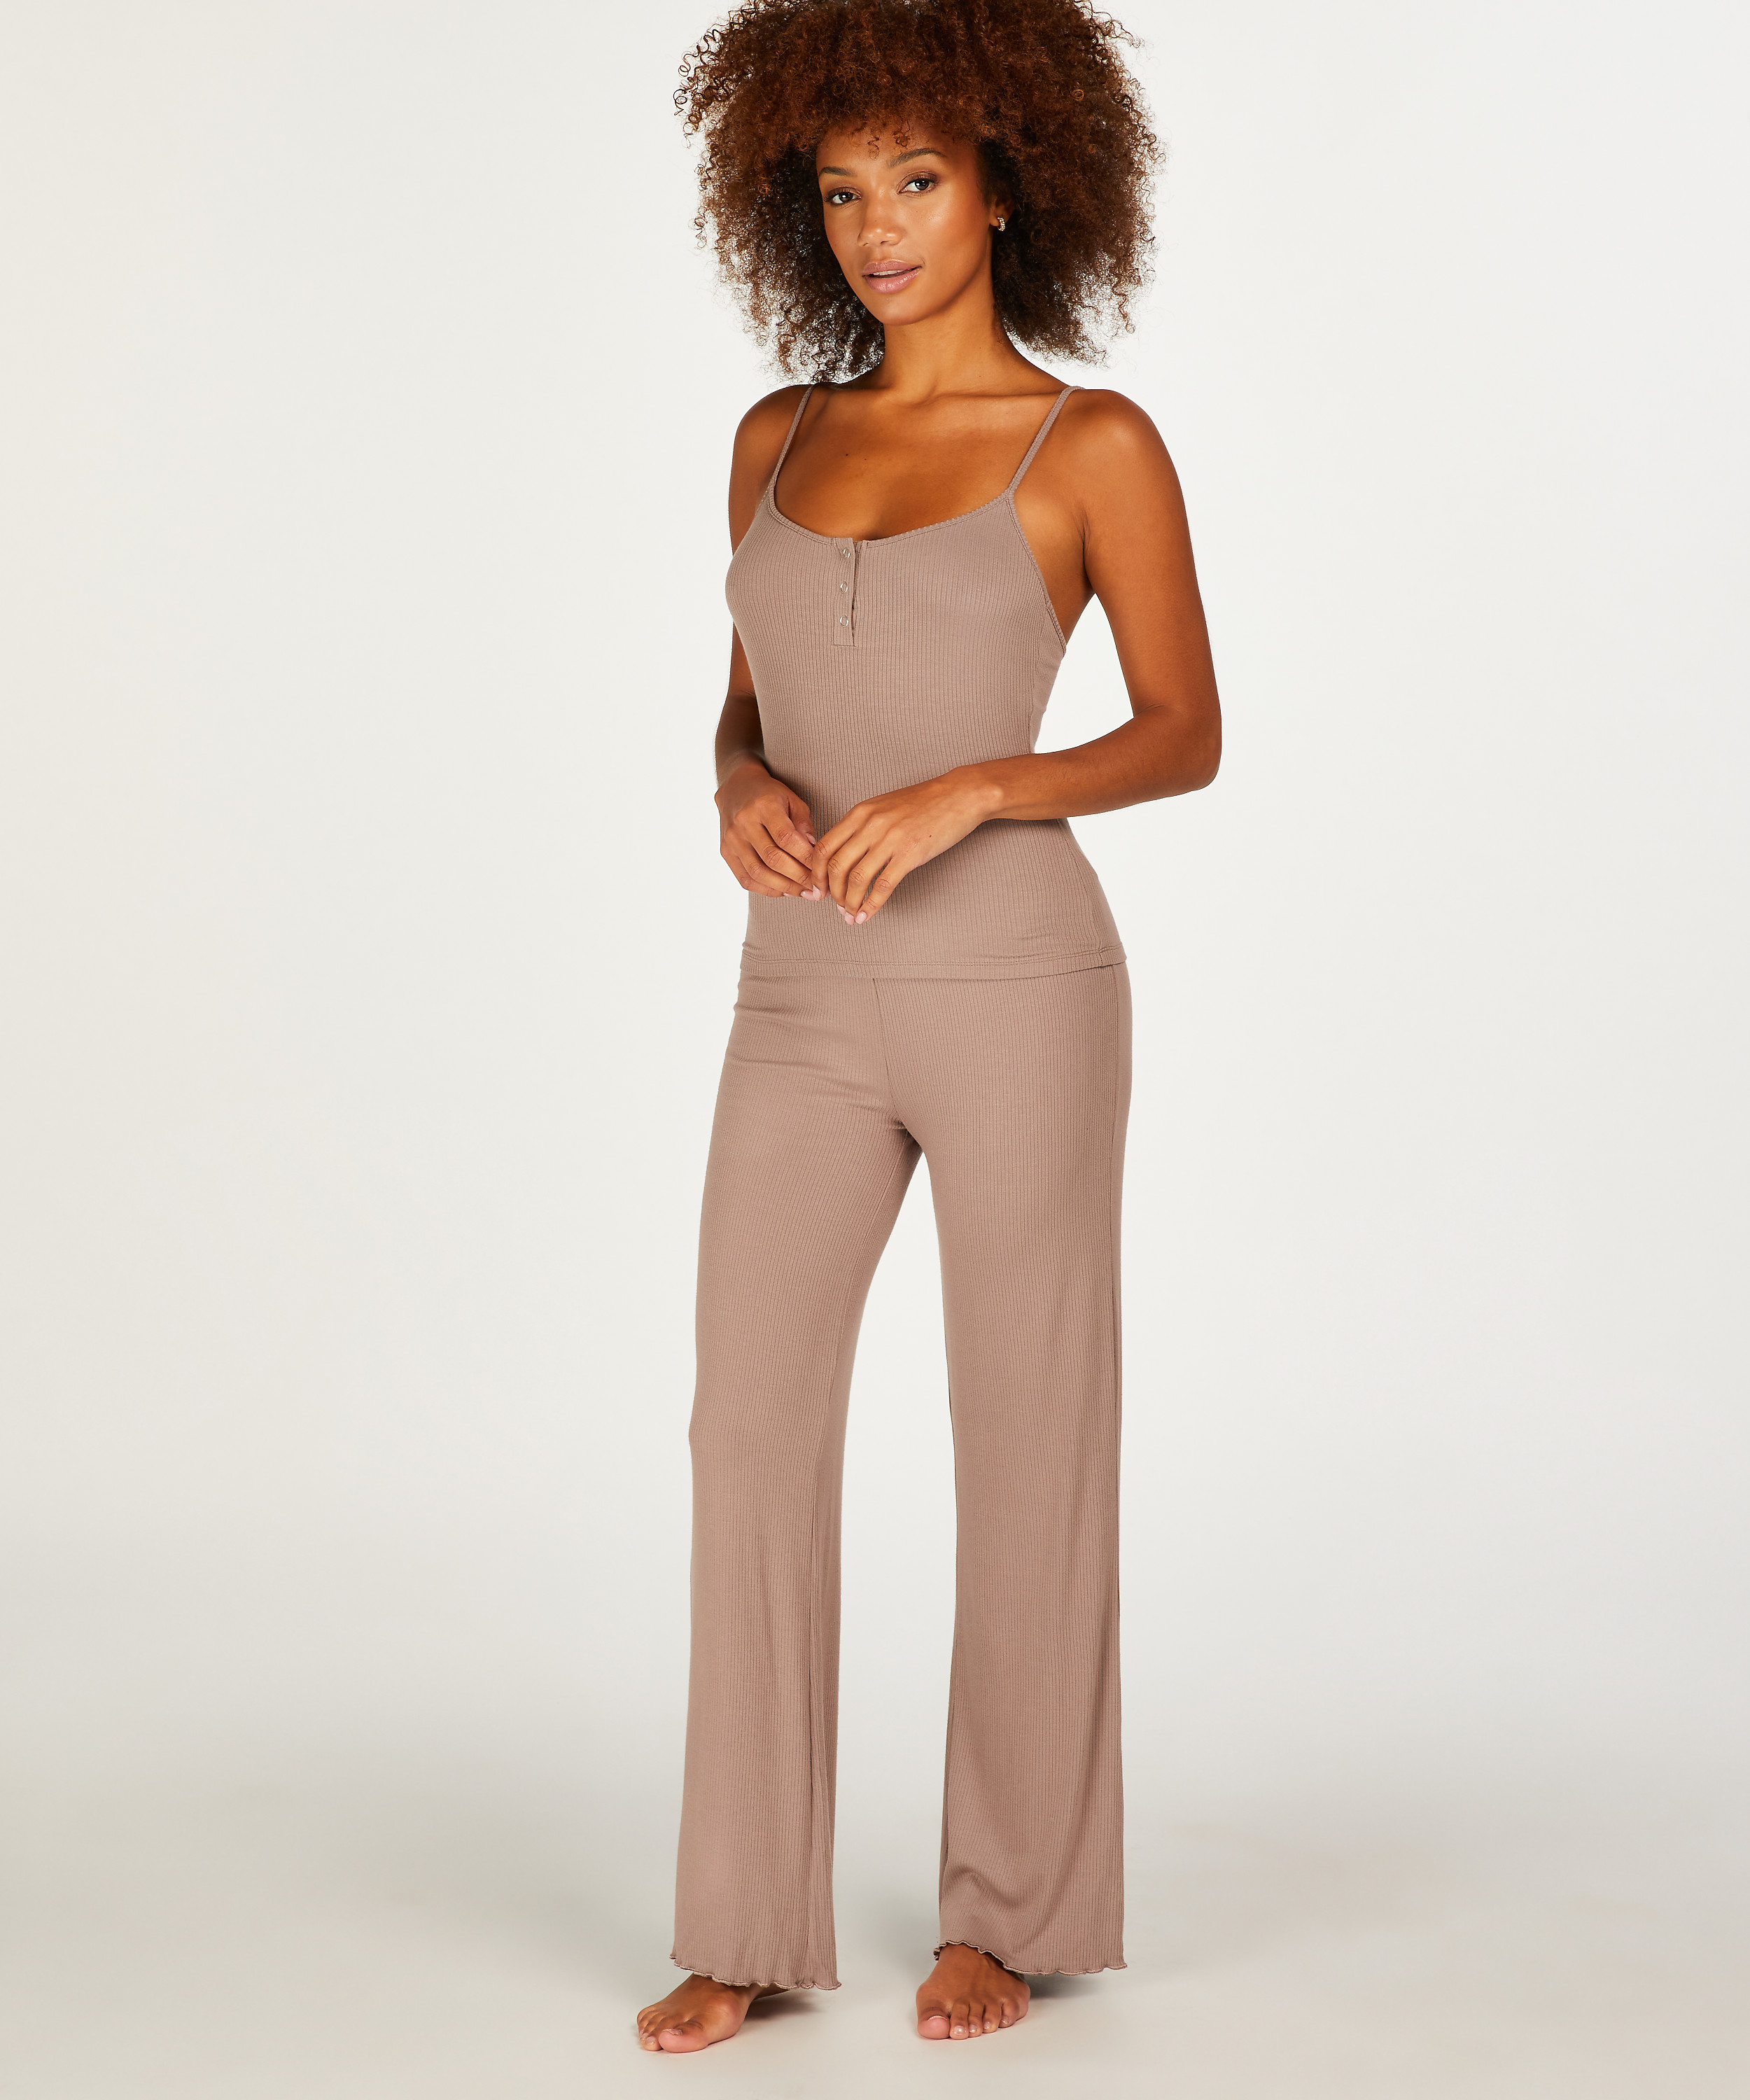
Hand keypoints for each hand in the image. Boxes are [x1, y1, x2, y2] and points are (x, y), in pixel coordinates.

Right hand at [716, 759, 823, 898]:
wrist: (736, 788)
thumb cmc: (770, 795)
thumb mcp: (793, 800)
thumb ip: (804, 825)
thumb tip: (814, 852)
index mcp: (764, 805)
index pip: (787, 838)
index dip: (806, 858)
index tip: (822, 872)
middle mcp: (744, 822)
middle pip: (773, 859)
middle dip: (799, 878)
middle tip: (817, 889)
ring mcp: (732, 839)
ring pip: (758, 873)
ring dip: (784, 888)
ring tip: (803, 893)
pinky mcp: (725, 851)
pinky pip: (745, 878)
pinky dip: (766, 889)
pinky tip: (784, 891)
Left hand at [811, 770, 997, 923]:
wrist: (959, 795)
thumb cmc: (924, 802)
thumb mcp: (883, 806)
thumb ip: (861, 827)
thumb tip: (845, 853)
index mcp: (860, 813)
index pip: (824, 847)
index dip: (816, 873)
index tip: (818, 889)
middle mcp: (870, 825)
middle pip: (836, 866)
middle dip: (832, 892)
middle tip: (836, 906)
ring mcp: (890, 840)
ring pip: (856, 879)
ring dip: (850, 903)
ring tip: (851, 915)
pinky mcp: (910, 854)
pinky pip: (882, 886)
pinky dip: (871, 905)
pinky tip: (868, 914)